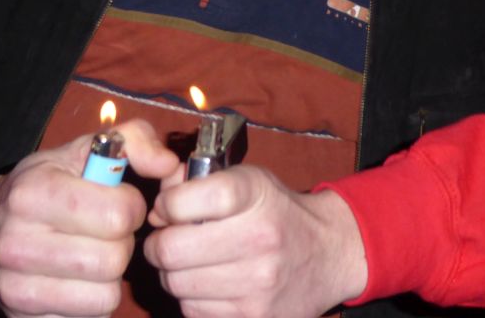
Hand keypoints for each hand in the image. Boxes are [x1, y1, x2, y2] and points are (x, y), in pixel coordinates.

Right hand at [0, 119, 177, 316]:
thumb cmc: (45, 184)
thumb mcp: (83, 149)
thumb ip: (132, 141)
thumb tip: (168, 164)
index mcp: (33, 192)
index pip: (118, 214)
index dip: (131, 207)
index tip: (118, 202)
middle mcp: (17, 243)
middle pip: (113, 259)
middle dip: (121, 243)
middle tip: (106, 232)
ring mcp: (17, 289)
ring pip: (105, 295)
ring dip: (110, 275)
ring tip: (93, 254)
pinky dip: (93, 301)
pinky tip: (78, 279)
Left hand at [144, 166, 366, 317]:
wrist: (330, 253)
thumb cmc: (277, 211)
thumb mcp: (246, 179)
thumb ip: (196, 181)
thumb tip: (155, 209)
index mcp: (253, 194)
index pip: (182, 202)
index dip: (165, 206)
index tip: (170, 209)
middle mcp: (258, 238)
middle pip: (171, 250)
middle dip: (159, 245)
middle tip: (167, 241)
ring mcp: (258, 284)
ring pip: (177, 285)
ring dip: (173, 274)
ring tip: (191, 263)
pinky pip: (194, 312)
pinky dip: (192, 299)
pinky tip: (210, 285)